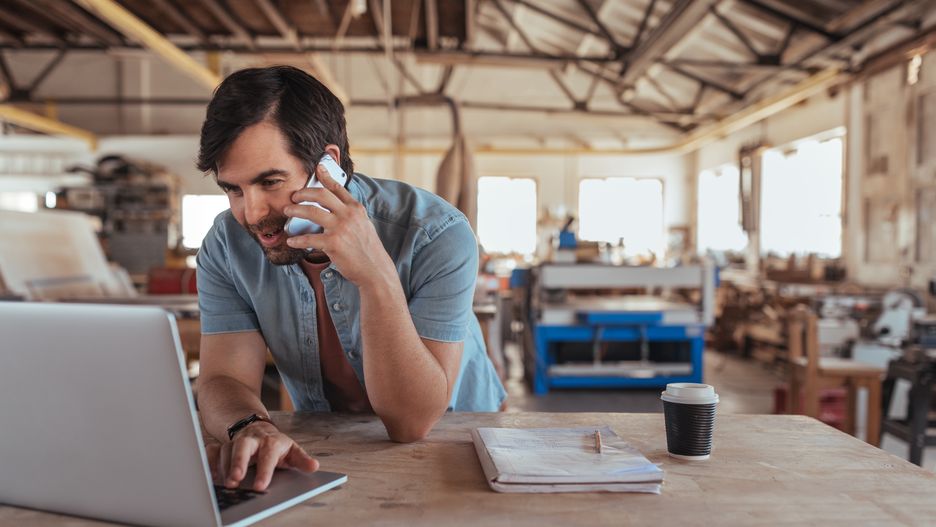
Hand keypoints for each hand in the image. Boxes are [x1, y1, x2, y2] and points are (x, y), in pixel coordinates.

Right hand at [205, 421, 318, 491]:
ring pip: (226, 449)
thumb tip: (314, 467)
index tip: (260, 487)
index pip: (268, 455)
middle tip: (235, 480)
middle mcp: (252, 440)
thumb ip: (302, 460)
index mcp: (271, 442)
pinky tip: (211, 477)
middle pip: (243, 446)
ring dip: (223, 467)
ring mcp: (236, 442)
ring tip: (225, 484)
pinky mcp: (222, 445)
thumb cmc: (276, 445)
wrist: (258, 428)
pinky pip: (212, 451)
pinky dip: (209, 462)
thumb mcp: (292, 450)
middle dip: (238, 462)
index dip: (264, 471)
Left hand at [284, 164, 395, 287]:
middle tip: (294, 197)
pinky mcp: (333, 244)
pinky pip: (309, 238)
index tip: (318, 168)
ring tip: (288, 212)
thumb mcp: (363, 225)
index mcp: (356, 209)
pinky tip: (291, 241)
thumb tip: (335, 208)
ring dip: (296, 210)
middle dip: (303, 193)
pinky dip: (298, 239)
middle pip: (321, 195)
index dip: (326, 176)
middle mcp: (348, 215)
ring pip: (312, 212)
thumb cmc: (368, 250)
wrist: (375, 270)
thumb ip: (350, 214)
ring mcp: (340, 228)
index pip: (338, 188)